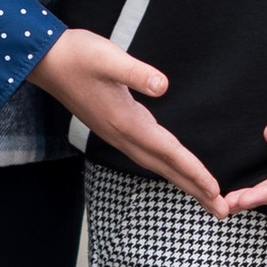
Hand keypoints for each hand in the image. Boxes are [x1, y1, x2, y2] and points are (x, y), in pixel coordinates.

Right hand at [32, 27, 224, 210]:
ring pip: (155, 164)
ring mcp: (116, 133)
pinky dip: (165, 166)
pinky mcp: (114, 127)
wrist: (45, 62)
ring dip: (181, 181)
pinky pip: (146, 155)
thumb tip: (163, 85)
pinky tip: (172, 167)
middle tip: (222, 210)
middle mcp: (122, 135)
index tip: (215, 191)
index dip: (194, 171)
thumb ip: (136, 73)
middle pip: (165, 168)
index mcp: (127, 122)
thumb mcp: (109, 58)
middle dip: (194, 188)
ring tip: (204, 195)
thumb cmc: (78, 56)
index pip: (168, 152)